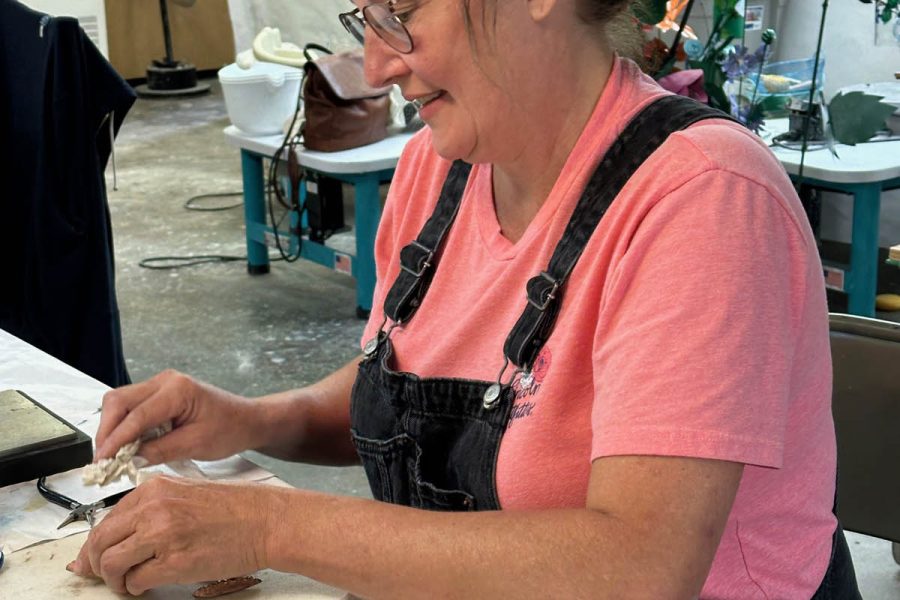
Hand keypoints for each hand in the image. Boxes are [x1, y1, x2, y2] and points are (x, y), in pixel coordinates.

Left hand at [68, 476, 274, 594]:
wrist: (266, 520)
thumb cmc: (234, 509)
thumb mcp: (185, 494)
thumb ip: (149, 512)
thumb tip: (112, 540)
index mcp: (154, 488)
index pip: (106, 519)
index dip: (95, 545)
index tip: (94, 559)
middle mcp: (154, 508)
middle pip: (100, 543)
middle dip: (97, 566)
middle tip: (107, 577)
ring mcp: (163, 535)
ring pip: (111, 564)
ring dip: (115, 581)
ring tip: (129, 583)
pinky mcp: (175, 562)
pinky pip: (136, 581)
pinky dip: (137, 588)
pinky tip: (149, 584)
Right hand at [94, 369, 258, 464]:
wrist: (246, 419)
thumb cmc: (229, 429)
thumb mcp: (195, 445)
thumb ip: (159, 451)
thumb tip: (128, 459)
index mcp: (178, 390)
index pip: (136, 415)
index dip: (116, 440)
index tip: (103, 461)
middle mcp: (166, 381)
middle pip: (119, 401)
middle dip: (107, 431)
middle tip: (103, 460)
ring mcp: (161, 384)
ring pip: (120, 402)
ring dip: (112, 428)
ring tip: (113, 455)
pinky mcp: (159, 393)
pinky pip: (131, 406)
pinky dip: (123, 425)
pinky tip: (125, 445)